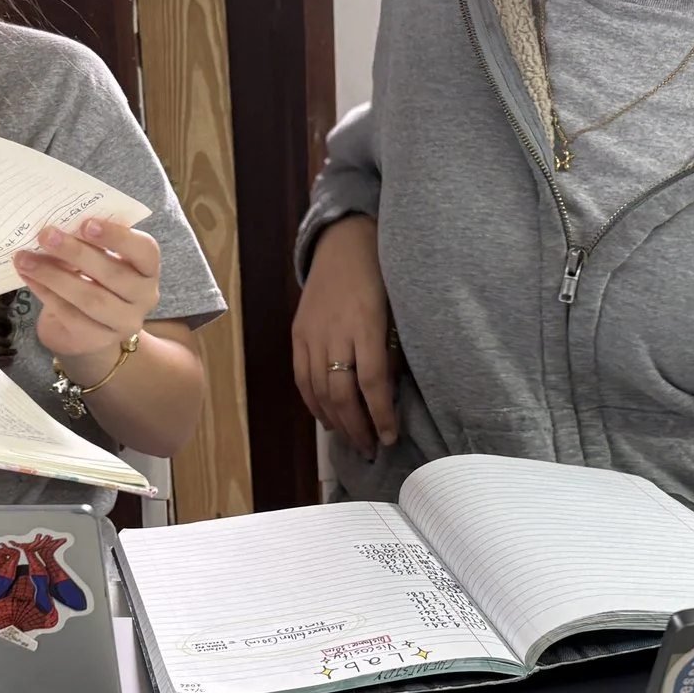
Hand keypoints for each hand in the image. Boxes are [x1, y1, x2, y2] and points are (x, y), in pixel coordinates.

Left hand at [16, 216, 161, 364]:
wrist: (88, 324)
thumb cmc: (95, 278)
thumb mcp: (100, 256)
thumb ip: (89, 241)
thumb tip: (56, 225)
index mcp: (148, 269)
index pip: (145, 251)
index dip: (118, 236)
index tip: (86, 223)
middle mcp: (144, 297)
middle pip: (113, 274)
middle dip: (77, 252)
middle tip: (46, 234)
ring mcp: (123, 322)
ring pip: (90, 298)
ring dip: (54, 275)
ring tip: (26, 258)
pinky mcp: (98, 339)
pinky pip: (70, 315)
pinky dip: (46, 293)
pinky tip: (29, 277)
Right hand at [291, 215, 396, 457]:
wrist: (342, 244)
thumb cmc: (380, 276)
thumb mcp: (396, 311)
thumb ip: (390, 351)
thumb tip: (387, 394)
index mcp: (365, 324)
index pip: (372, 381)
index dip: (380, 414)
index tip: (389, 438)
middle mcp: (335, 332)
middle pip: (342, 392)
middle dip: (357, 426)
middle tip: (370, 448)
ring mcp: (311, 334)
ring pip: (319, 389)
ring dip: (336, 420)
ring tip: (351, 439)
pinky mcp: (297, 334)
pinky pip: (301, 377)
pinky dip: (313, 403)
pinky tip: (327, 419)